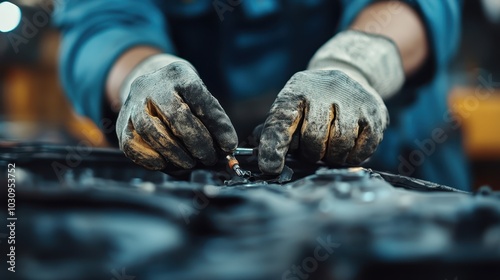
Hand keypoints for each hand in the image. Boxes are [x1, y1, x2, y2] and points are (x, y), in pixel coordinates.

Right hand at [116, 60, 236, 170]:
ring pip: (151, 130)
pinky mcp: (122, 122)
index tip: (229, 145)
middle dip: (197, 142)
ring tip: (190, 163)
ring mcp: (133, 102)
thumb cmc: (182, 96)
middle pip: (175, 116)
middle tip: (209, 157)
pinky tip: (165, 163)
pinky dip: (150, 158)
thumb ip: (213, 120)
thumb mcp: (200, 97)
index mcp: (179, 74)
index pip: (201, 100)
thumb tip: (226, 148)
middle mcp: (152, 85)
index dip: (218, 126)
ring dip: (175, 153)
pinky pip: (131, 143)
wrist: (150, 83)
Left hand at [259, 31, 404, 173]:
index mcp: (297, 90)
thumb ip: (276, 133)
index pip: (281, 120)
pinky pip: (364, 147)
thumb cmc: (311, 104)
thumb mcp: (291, 108)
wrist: (349, 76)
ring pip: (340, 143)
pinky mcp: (374, 112)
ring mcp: (353, 99)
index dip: (274, 147)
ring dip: (332, 156)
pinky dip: (353, 157)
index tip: (271, 168)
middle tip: (312, 151)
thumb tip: (268, 163)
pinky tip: (347, 149)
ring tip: (329, 150)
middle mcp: (325, 89)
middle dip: (311, 152)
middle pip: (315, 137)